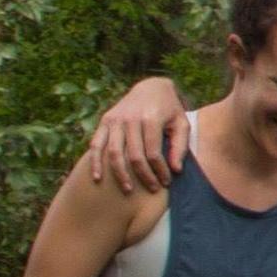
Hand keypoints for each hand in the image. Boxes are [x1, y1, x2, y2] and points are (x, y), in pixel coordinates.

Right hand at [85, 77, 191, 193]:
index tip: (165, 182)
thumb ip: (180, 146)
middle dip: (144, 176)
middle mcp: (131, 118)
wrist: (151, 86)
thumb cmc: (170, 109)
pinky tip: (97, 178)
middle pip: (134, 156)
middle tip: (152, 189)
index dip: (159, 171)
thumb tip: (176, 170)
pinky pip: (96, 145)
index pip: (153, 153)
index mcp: (151, 118)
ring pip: (114, 153)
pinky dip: (95, 162)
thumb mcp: (182, 123)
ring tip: (128, 190)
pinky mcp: (105, 121)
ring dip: (120, 174)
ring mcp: (115, 119)